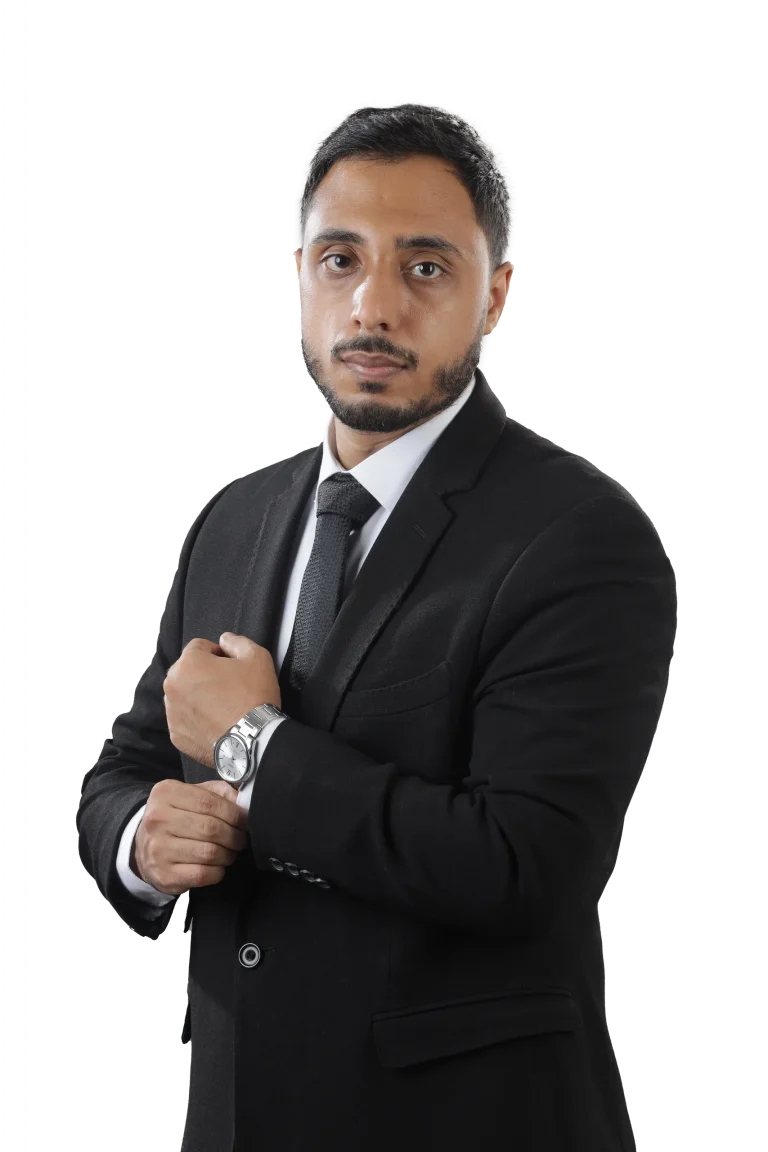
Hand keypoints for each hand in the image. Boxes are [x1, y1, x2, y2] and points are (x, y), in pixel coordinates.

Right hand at [132, 778, 249, 894]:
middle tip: (240, 839)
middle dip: (234, 836)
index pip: (209, 802)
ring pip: (210, 852)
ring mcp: (158, 848)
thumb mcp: (192, 794)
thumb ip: (218, 792)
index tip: (244, 820)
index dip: (234, 813)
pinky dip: (218, 871)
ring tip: (229, 851)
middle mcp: (158, 819)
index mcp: (166, 793)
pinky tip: (216, 866)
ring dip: (228, 854)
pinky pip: (203, 874)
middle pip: (211, 828)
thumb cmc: (176, 817)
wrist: (144, 847)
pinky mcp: (164, 874)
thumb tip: (243, 802)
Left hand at [163, 632, 280, 769]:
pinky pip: (185, 719)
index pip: (199, 647)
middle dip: (205, 674)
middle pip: (188, 671)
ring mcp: (172, 713)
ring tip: (223, 707)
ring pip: (185, 695)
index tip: (233, 667)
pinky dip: (197, 719)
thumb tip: (224, 640)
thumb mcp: (257, 657)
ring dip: (199, 696)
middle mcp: (172, 686)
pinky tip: (217, 723)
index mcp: (187, 663)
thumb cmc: (253, 696)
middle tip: (229, 687)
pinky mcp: (177, 735)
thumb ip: (237, 642)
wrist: (253, 741)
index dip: (219, 653)